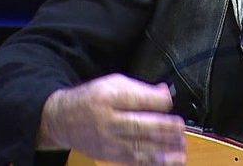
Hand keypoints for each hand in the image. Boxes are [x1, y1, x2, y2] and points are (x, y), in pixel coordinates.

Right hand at [39, 73, 184, 164]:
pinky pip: (134, 160)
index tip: (170, 102)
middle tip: (180, 128)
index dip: (159, 101)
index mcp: (109, 97)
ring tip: (180, 147)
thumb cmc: (92, 98)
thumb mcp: (113, 83)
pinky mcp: (109, 155)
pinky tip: (168, 160)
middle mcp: (107, 121)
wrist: (62, 119)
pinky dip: (152, 162)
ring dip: (163, 149)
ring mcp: (108, 141)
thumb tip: (164, 92)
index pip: (138, 100)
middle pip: (139, 126)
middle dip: (164, 129)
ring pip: (138, 147)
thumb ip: (140, 88)